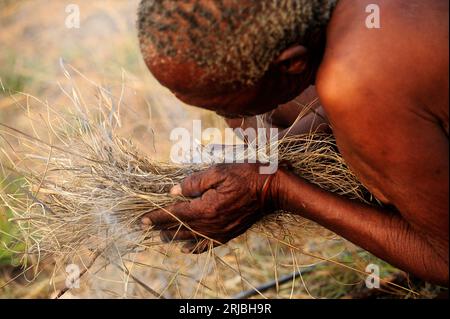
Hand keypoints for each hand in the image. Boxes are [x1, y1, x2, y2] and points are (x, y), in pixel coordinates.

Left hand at [141, 163, 278, 252]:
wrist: (272, 190)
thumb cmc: (246, 175)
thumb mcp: (219, 171)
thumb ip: (194, 182)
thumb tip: (174, 192)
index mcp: (206, 207)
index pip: (174, 214)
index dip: (156, 217)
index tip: (142, 221)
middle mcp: (211, 224)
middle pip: (180, 229)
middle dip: (161, 228)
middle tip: (146, 228)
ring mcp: (220, 232)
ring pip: (191, 239)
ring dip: (174, 238)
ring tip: (161, 237)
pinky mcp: (229, 234)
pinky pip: (207, 246)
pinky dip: (194, 248)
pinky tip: (186, 249)